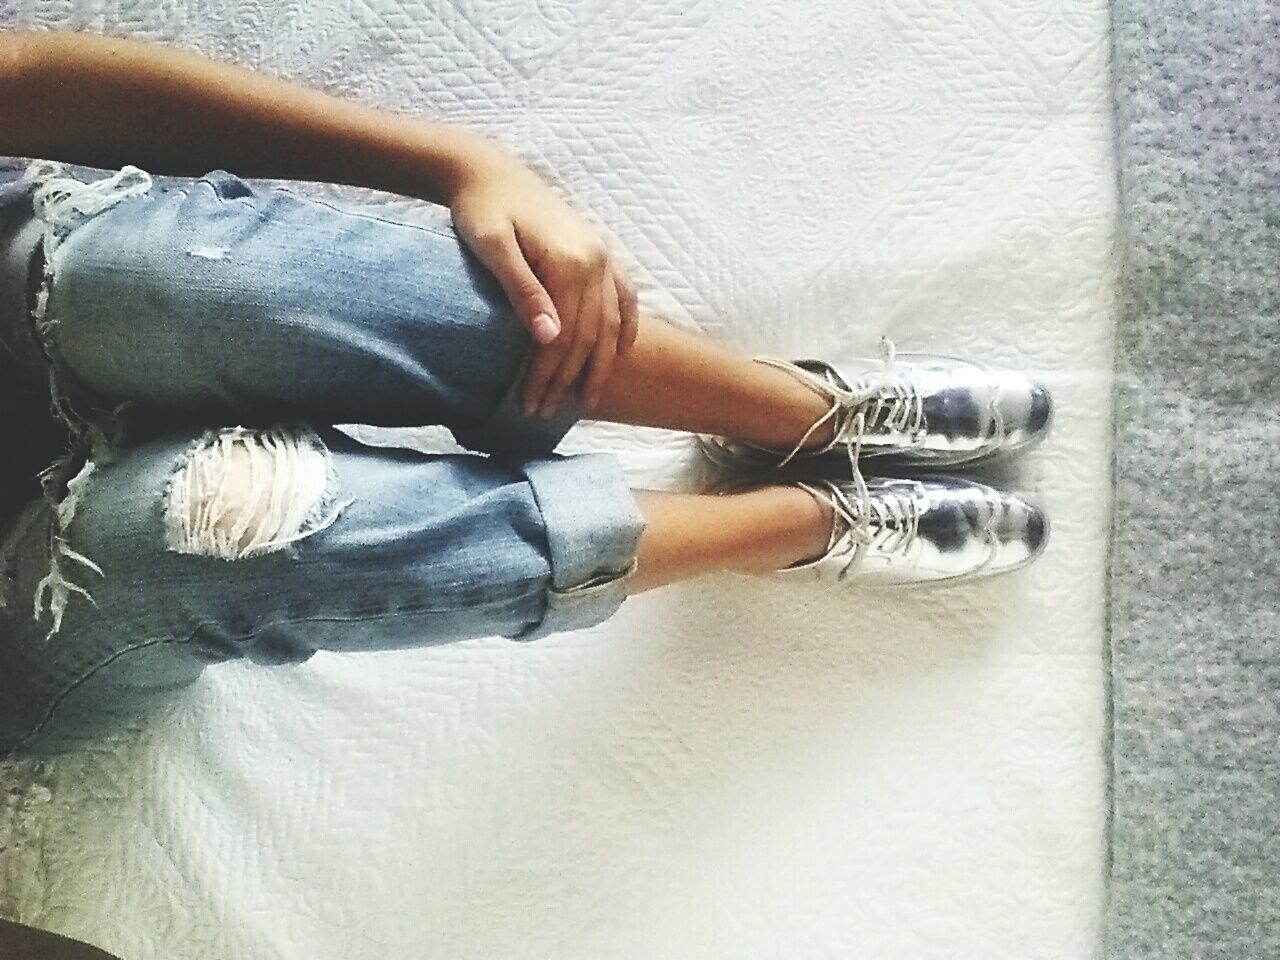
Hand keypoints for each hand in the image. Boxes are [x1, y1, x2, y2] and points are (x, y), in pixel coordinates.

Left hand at [448, 151, 638, 416]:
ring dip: (599, 364)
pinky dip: (626, 325)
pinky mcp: (598, 251)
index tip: (529, 404)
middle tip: (545, 412)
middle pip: (588, 336)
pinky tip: (621, 351)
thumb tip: (550, 338)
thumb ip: (523, 291)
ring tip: (585, 398)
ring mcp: (602, 255)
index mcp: (571, 262)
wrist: (486, 170)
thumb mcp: (493, 248)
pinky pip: (624, 295)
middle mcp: (596, 260)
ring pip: (610, 323)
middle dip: (567, 379)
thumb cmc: (480, 209)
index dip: (547, 375)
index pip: (564, 336)